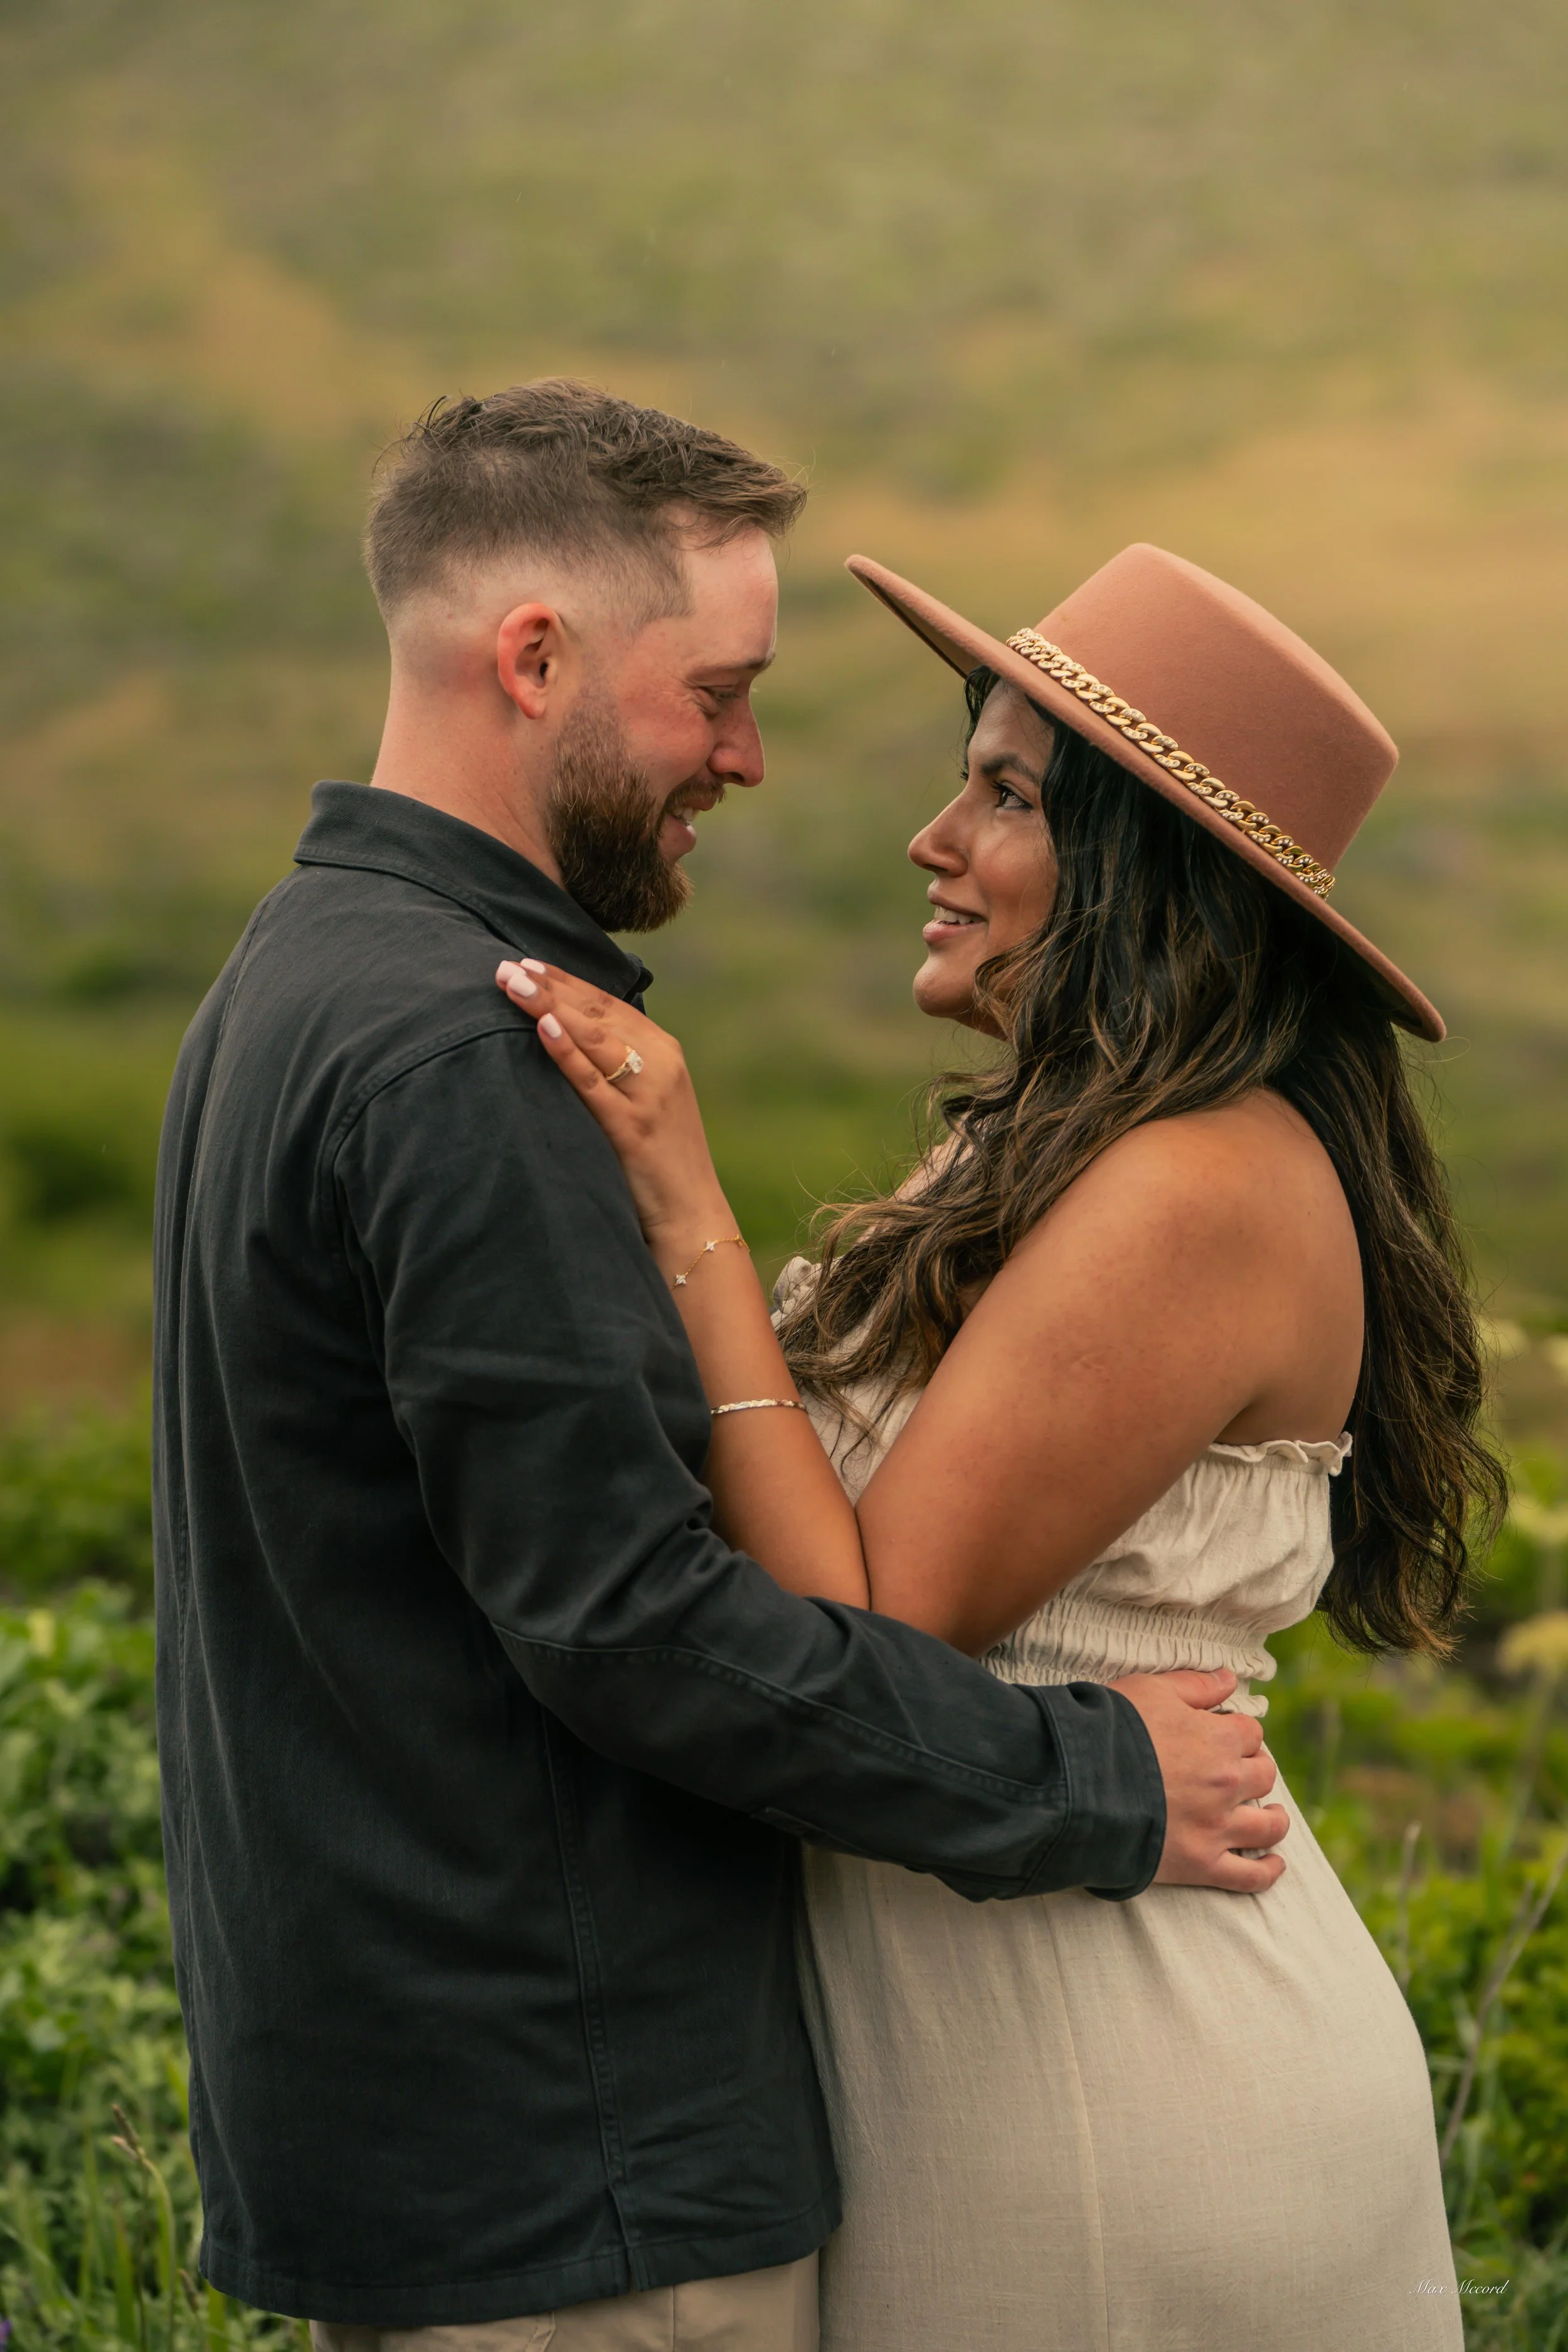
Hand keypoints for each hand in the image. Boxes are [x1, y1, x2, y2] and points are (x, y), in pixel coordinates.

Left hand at [496, 960, 731, 1254]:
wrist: (693, 1216)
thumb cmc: (659, 1162)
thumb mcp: (647, 1102)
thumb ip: (620, 1068)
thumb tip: (567, 1037)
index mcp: (664, 1053)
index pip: (608, 1003)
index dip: (565, 980)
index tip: (526, 962)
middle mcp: (661, 1064)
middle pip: (597, 1012)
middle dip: (549, 985)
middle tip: (505, 964)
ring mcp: (649, 1095)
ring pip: (593, 1037)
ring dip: (549, 1005)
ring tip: (512, 983)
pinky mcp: (634, 1128)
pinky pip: (593, 1083)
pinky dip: (568, 1052)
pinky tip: (543, 1028)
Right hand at [1109, 1667, 1287, 1893]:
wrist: (1077, 1782)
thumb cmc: (1110, 1729)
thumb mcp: (1151, 1690)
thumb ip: (1195, 1686)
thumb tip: (1229, 1679)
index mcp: (1218, 1739)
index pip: (1250, 1733)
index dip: (1237, 1732)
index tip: (1223, 1736)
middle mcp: (1226, 1784)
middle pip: (1263, 1775)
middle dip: (1254, 1769)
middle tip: (1238, 1772)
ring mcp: (1216, 1827)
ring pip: (1268, 1826)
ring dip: (1274, 1819)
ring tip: (1271, 1815)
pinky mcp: (1200, 1863)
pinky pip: (1248, 1876)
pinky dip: (1266, 1872)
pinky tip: (1273, 1864)